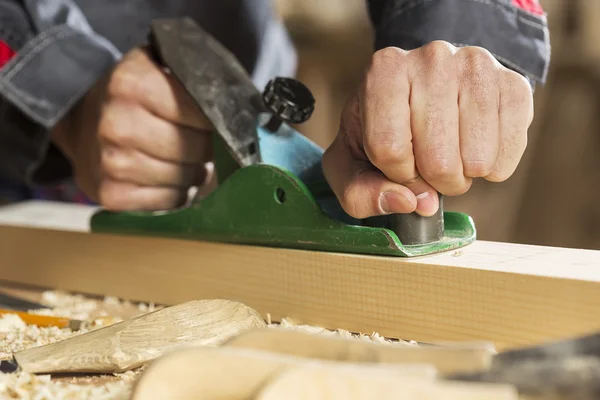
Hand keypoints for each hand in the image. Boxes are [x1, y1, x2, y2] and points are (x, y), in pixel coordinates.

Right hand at [51, 47, 212, 210]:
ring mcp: (112, 162)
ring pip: (185, 179)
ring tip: (181, 159)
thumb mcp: (159, 71)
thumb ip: (195, 83)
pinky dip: (175, 193)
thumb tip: (243, 115)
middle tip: (195, 142)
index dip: (216, 121)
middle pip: (195, 150)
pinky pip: (169, 201)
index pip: (203, 114)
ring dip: (192, 173)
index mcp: (132, 84)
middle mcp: (118, 124)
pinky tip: (165, 177)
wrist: (82, 121)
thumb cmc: (134, 98)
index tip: (213, 122)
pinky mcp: (111, 194)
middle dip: (204, 149)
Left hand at [322, 41, 532, 218]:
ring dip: (464, 174)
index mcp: (383, 72)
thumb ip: (360, 192)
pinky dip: (494, 168)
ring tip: (452, 154)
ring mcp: (477, 67)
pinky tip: (479, 150)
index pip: (389, 149)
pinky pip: (509, 152)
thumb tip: (409, 202)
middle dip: (432, 180)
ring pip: (475, 159)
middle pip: (437, 159)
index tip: (397, 164)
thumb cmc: (382, 131)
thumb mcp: (350, 164)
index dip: (396, 174)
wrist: (424, 93)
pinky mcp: (515, 84)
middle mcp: (432, 59)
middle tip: (429, 163)